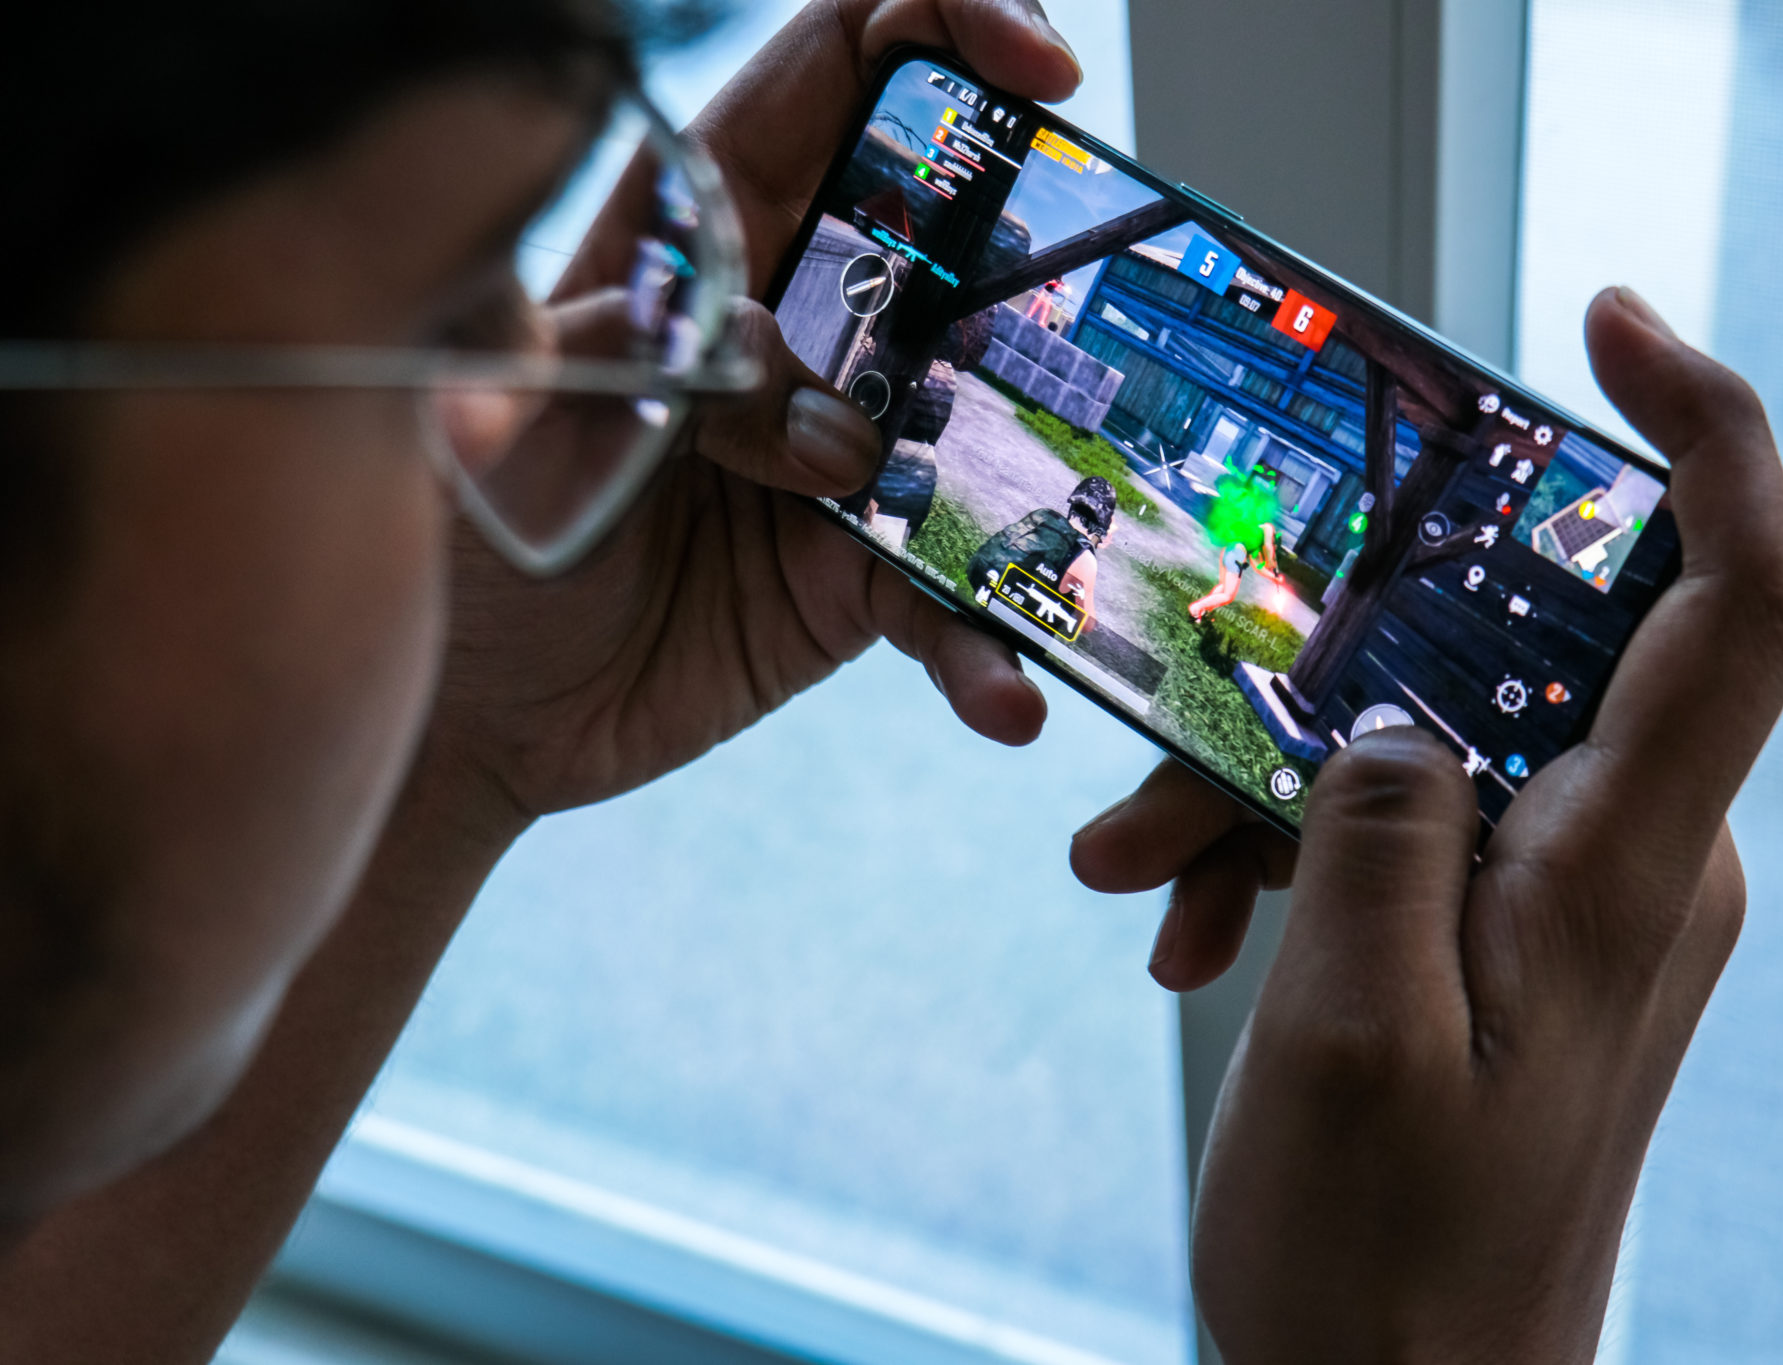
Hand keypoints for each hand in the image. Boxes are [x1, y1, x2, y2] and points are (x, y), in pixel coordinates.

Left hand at [418, 0, 1083, 835]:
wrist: (478, 717)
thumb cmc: (466, 536)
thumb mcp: (490, 406)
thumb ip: (612, 340)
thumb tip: (767, 357)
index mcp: (708, 225)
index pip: (840, 70)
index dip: (944, 23)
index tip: (1030, 66)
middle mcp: (803, 319)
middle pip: (957, 221)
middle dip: (1040, 228)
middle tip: (1080, 278)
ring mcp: (851, 446)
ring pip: (990, 410)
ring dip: (1031, 455)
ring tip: (1028, 517)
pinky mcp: (865, 571)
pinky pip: (956, 597)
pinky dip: (988, 648)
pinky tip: (1006, 700)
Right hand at [1074, 288, 1782, 1360]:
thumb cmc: (1385, 1264)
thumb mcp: (1341, 1033)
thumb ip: (1375, 826)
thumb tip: (1391, 710)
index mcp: (1626, 868)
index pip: (1743, 596)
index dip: (1707, 429)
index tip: (1610, 320)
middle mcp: (1629, 859)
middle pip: (1509, 650)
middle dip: (1328, 659)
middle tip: (1168, 741)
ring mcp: (1570, 896)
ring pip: (1424, 738)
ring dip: (1266, 777)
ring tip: (1133, 871)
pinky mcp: (1511, 935)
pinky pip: (1404, 825)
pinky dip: (1284, 844)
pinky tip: (1180, 920)